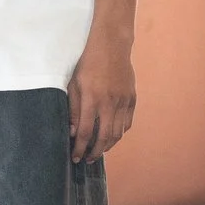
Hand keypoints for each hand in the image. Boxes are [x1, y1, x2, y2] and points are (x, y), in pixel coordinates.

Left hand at [68, 33, 135, 162]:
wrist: (111, 46)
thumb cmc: (88, 64)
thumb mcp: (74, 84)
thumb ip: (73, 109)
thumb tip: (72, 131)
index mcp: (91, 99)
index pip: (85, 132)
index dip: (79, 148)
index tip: (75, 157)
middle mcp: (109, 103)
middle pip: (104, 137)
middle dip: (95, 152)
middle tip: (88, 159)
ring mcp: (123, 101)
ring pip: (118, 133)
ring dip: (108, 146)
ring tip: (99, 150)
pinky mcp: (132, 98)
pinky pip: (127, 123)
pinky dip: (120, 133)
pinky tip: (112, 136)